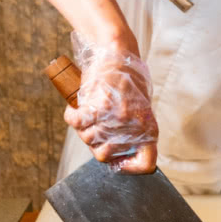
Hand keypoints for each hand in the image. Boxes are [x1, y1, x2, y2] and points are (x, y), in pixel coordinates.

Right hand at [63, 34, 158, 173]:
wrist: (118, 53)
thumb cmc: (126, 80)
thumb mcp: (138, 109)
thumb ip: (131, 131)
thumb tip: (118, 155)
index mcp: (148, 129)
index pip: (145, 164)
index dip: (129, 168)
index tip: (117, 161)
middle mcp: (134, 128)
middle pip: (103, 155)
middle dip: (93, 143)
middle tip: (95, 125)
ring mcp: (116, 119)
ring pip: (87, 138)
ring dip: (82, 127)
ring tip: (88, 110)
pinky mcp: (98, 107)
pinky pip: (77, 122)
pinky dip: (72, 116)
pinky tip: (74, 109)